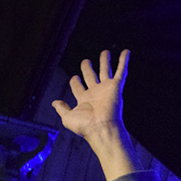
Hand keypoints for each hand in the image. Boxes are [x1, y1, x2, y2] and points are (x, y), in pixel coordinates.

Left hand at [52, 49, 137, 180]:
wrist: (101, 128)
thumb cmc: (85, 126)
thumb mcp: (67, 118)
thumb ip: (61, 109)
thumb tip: (54, 102)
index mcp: (84, 100)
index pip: (78, 87)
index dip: (75, 82)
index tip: (74, 78)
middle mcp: (95, 93)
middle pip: (90, 76)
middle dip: (87, 68)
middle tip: (86, 61)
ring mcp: (106, 89)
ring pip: (105, 71)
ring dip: (105, 61)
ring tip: (105, 52)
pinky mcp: (116, 87)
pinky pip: (121, 71)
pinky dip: (124, 61)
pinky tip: (126, 52)